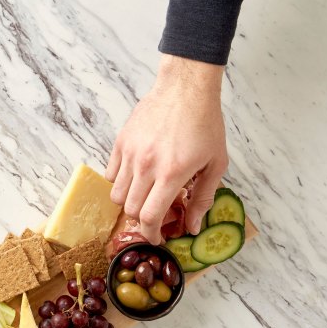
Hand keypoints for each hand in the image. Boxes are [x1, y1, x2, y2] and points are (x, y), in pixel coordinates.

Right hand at [106, 54, 228, 242]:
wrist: (186, 89)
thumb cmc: (205, 124)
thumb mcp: (216, 163)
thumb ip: (203, 197)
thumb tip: (193, 226)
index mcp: (172, 173)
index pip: (150, 216)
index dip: (151, 234)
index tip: (157, 238)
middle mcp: (147, 166)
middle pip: (131, 210)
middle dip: (142, 221)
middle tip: (154, 218)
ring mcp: (131, 153)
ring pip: (117, 195)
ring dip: (130, 203)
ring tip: (144, 197)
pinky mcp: (121, 142)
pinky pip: (111, 174)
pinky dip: (120, 183)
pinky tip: (136, 178)